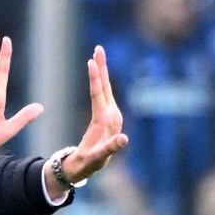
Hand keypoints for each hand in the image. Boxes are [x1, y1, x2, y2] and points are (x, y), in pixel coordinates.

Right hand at [62, 45, 128, 181]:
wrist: (90, 166)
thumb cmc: (90, 162)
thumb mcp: (99, 157)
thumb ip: (111, 148)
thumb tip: (124, 139)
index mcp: (105, 120)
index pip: (99, 94)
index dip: (95, 78)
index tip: (91, 62)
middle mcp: (110, 113)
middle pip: (104, 86)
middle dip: (101, 67)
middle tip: (98, 48)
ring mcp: (108, 113)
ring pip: (104, 87)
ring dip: (101, 70)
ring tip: (96, 54)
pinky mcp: (105, 114)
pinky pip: (100, 93)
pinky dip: (98, 81)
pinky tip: (96, 72)